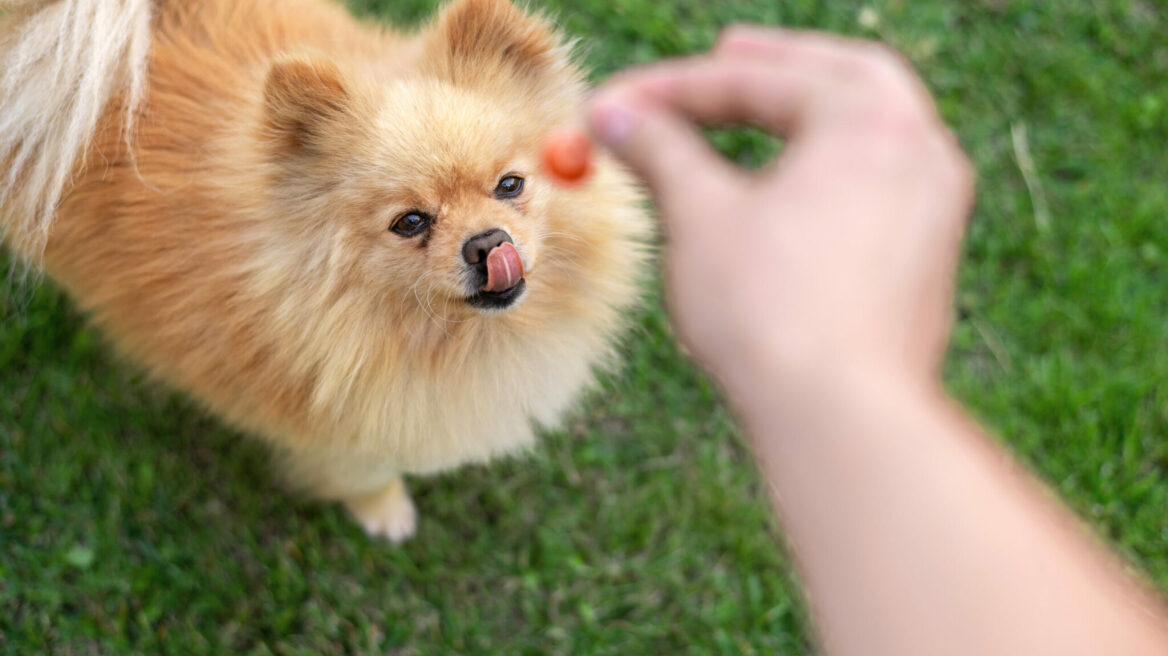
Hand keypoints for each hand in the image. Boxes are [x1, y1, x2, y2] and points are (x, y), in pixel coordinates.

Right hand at [589, 27, 973, 395]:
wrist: (843, 415)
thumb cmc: (771, 311)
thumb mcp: (700, 216)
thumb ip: (659, 150)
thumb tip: (611, 113)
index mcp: (867, 118)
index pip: (755, 82)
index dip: (669, 92)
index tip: (610, 106)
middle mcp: (919, 148)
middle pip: (841, 76)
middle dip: (778, 63)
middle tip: (728, 49)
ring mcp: (936, 204)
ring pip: (873, 129)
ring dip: (815, 108)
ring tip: (767, 105)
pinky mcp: (929, 256)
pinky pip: (881, 181)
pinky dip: (836, 163)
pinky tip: (800, 183)